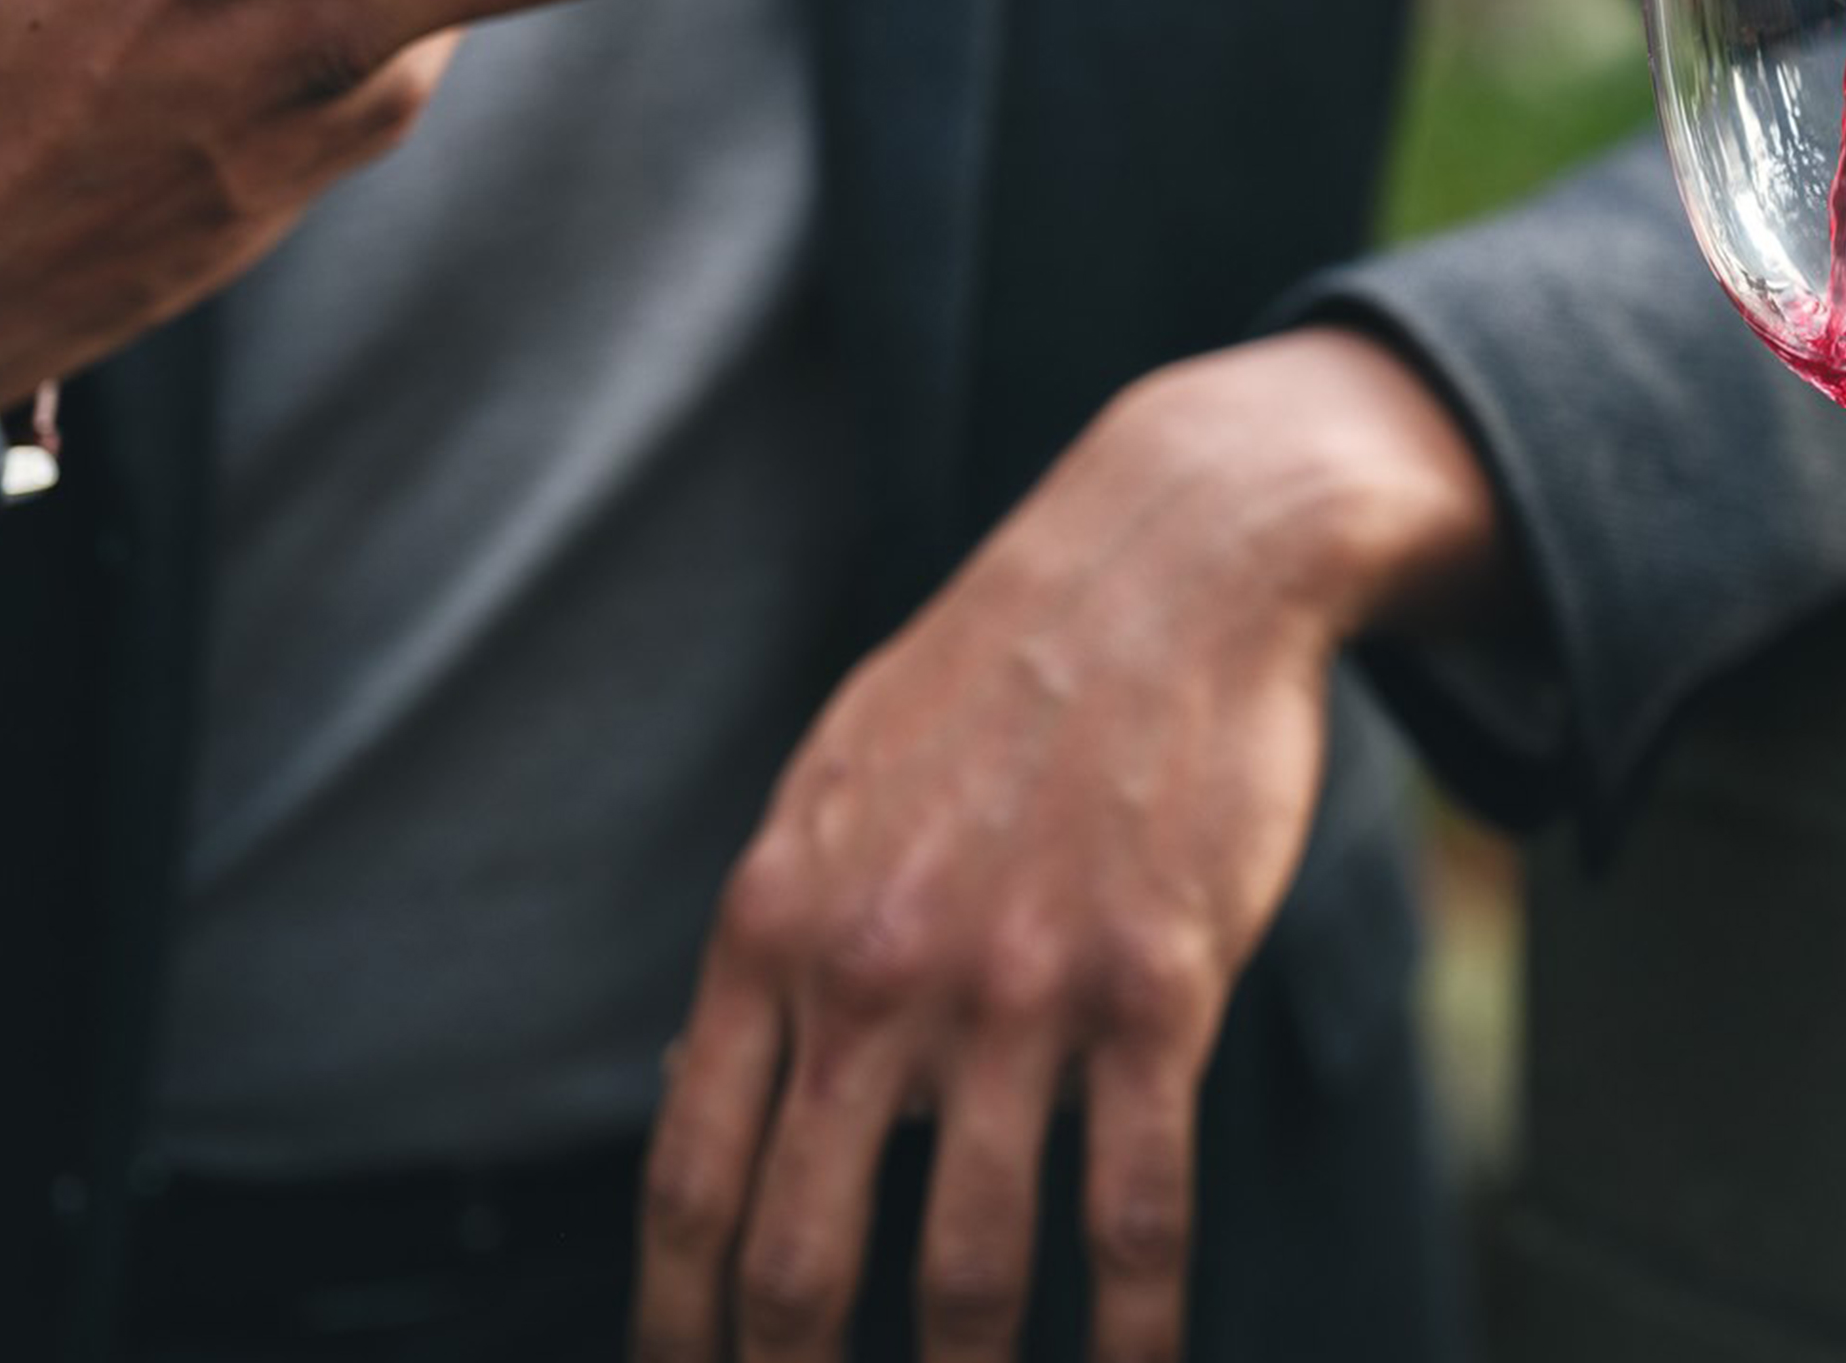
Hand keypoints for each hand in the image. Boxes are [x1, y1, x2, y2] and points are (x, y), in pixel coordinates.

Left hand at [635, 328, 1503, 1362]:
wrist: (1170, 561)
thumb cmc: (996, 676)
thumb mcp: (829, 785)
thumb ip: (768, 945)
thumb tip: (688, 1090)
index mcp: (773, 923)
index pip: (690, 1181)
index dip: (674, 1324)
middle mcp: (876, 972)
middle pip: (802, 1259)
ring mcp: (1020, 989)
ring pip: (971, 1265)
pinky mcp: (1157, 991)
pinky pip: (1137, 1212)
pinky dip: (1133, 1331)